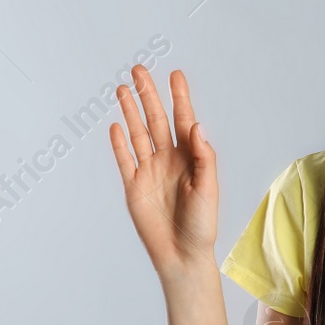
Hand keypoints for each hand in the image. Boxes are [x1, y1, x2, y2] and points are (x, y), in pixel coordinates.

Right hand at [109, 66, 218, 282]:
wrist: (181, 254)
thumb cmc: (201, 225)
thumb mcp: (208, 189)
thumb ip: (203, 157)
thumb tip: (197, 126)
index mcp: (190, 158)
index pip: (183, 120)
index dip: (179, 98)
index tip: (176, 75)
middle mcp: (168, 160)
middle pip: (156, 120)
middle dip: (148, 95)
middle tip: (140, 71)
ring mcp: (149, 171)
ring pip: (138, 134)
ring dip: (131, 111)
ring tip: (123, 89)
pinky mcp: (133, 186)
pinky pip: (124, 159)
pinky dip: (119, 142)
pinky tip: (115, 124)